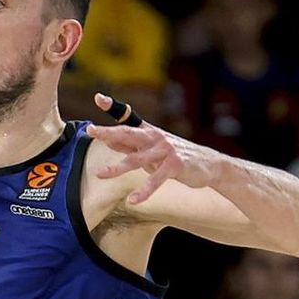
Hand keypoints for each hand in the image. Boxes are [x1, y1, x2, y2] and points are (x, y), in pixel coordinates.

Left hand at [85, 98, 214, 205]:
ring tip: (99, 174)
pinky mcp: (174, 166)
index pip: (128, 117)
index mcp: (148, 131)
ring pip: (136, 159)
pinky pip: (155, 180)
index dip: (113, 106)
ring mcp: (165, 150)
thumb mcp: (151, 149)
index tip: (98, 98)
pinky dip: (144, 191)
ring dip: (116, 167)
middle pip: (128, 133)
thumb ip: (130, 145)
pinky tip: (133, 200)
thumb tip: (106, 139)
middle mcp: (155, 137)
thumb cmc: (174, 157)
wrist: (209, 165)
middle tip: (90, 130)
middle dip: (108, 132)